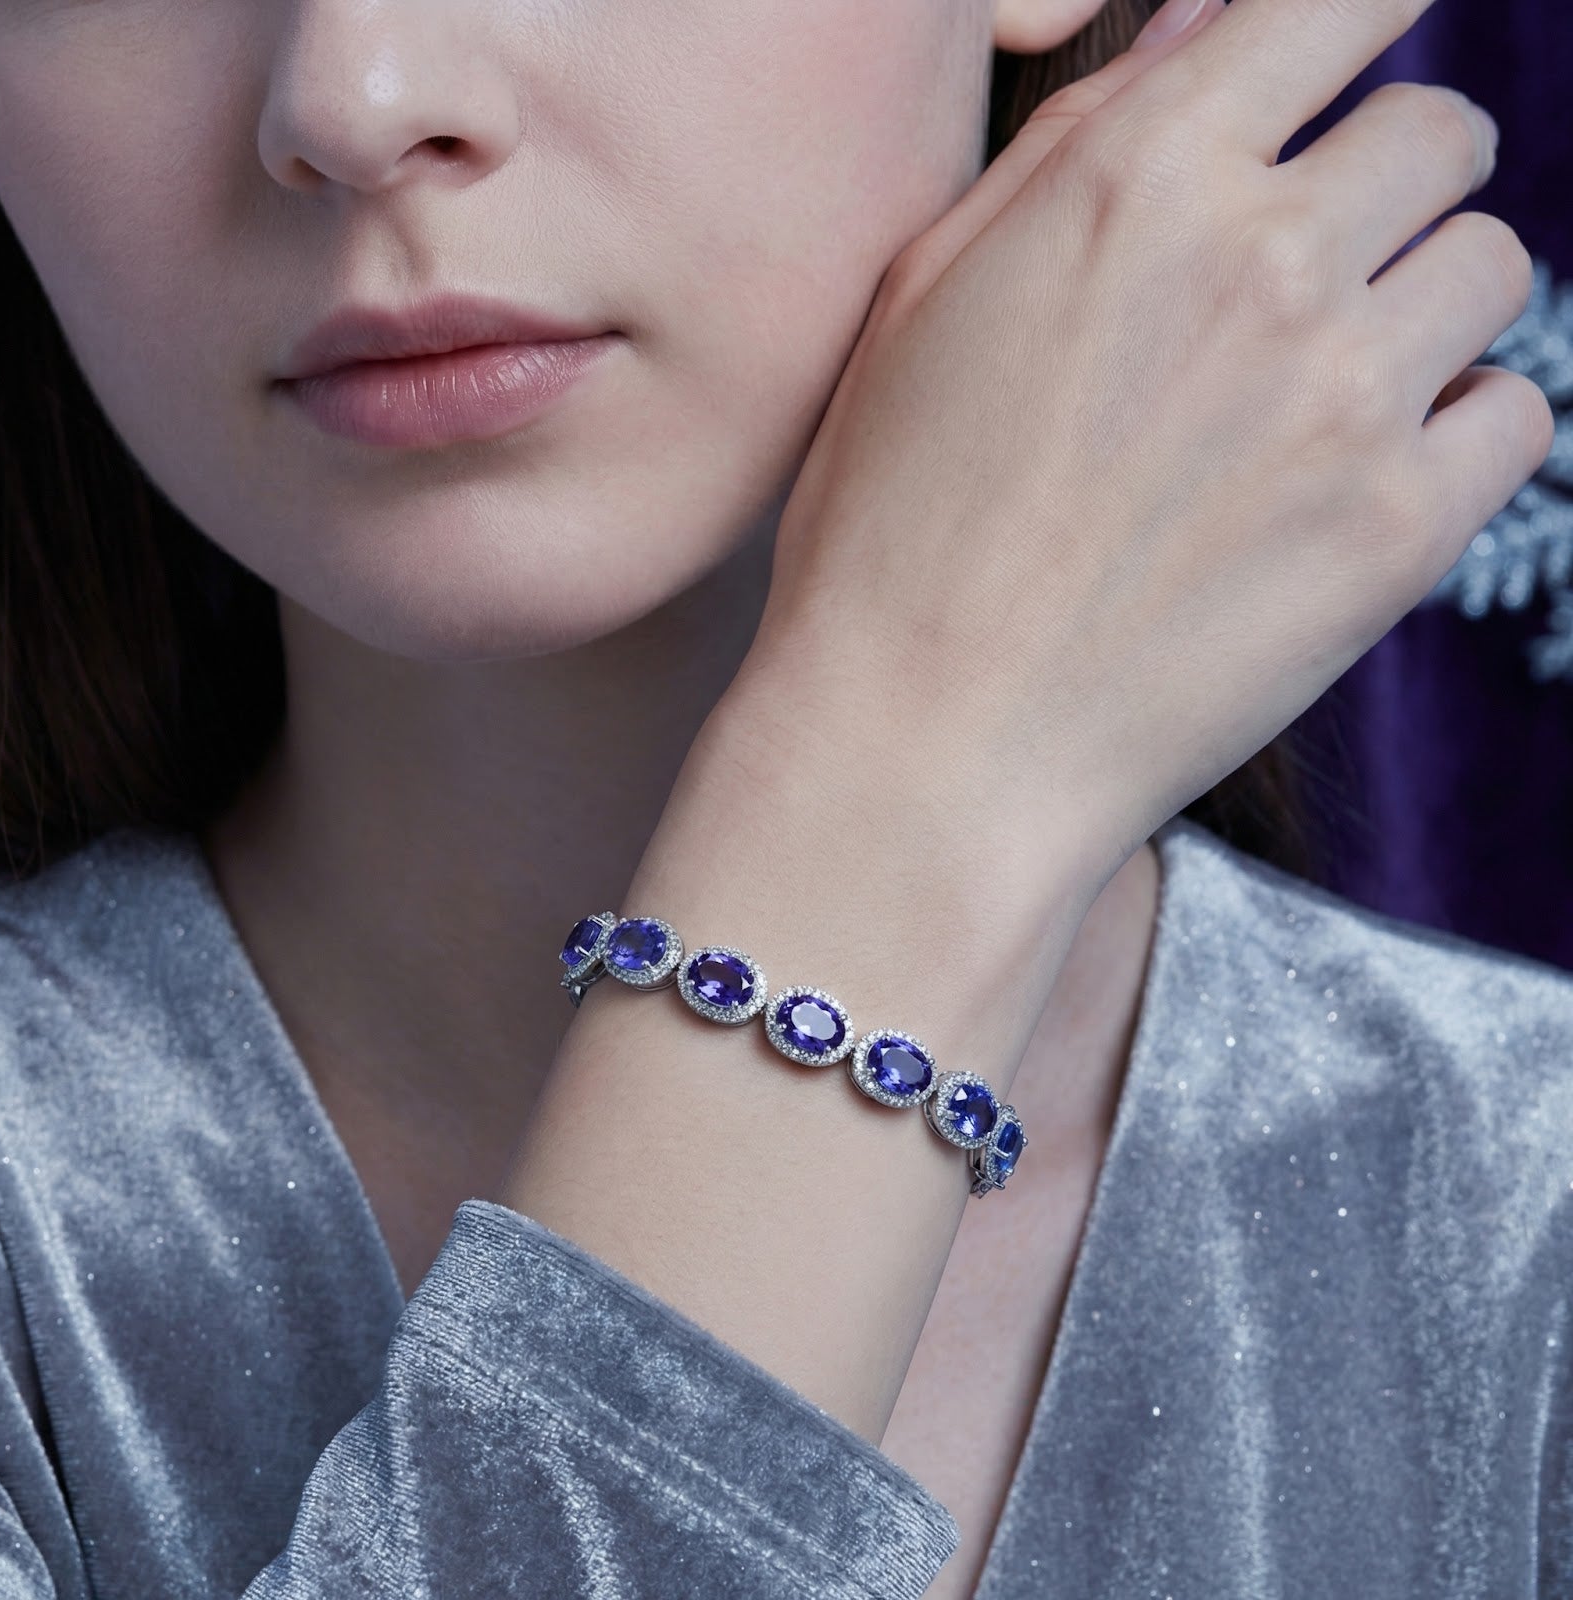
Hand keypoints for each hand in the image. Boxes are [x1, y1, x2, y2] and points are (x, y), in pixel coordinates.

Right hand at [742, 0, 1552, 878]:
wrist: (926, 744)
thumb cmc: (890, 529)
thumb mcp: (926, 303)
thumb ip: (1075, 144)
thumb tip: (1206, 26)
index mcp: (1136, 177)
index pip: (1342, 2)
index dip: (1364, 22)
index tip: (1358, 63)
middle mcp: (1263, 259)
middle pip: (1442, 133)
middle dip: (1388, 186)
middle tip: (1311, 278)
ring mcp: (1345, 396)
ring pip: (1493, 268)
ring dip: (1421, 310)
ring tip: (1316, 400)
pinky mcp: (1399, 531)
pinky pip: (1513, 414)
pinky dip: (1452, 436)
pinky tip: (1350, 486)